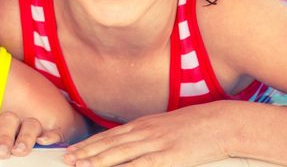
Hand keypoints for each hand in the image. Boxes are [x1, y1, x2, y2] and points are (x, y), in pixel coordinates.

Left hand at [0, 111, 62, 158]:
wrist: (11, 162)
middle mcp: (13, 126)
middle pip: (8, 120)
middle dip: (3, 136)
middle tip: (0, 152)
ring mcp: (31, 131)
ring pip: (31, 124)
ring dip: (25, 136)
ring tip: (19, 150)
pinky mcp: (50, 139)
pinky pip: (53, 133)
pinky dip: (50, 136)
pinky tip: (43, 142)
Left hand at [63, 103, 235, 166]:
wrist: (219, 123)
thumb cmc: (195, 127)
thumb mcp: (165, 127)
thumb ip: (147, 134)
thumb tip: (130, 143)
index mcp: (142, 125)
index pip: (109, 136)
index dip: (89, 145)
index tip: (73, 151)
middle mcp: (143, 132)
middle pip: (108, 144)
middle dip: (86, 153)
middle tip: (67, 159)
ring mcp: (154, 144)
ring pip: (119, 154)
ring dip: (97, 161)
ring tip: (80, 165)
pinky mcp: (167, 157)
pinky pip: (141, 165)